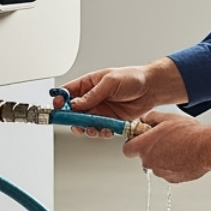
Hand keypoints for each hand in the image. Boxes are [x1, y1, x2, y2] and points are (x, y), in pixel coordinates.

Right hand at [57, 59, 188, 138]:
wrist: (152, 89)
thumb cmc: (132, 78)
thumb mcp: (110, 82)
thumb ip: (92, 95)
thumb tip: (75, 104)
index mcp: (88, 84)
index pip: (67, 93)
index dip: (60, 101)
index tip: (58, 108)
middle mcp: (92, 98)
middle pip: (73, 112)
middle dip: (72, 119)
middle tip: (76, 123)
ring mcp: (101, 110)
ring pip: (85, 123)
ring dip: (86, 128)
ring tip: (92, 128)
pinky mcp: (110, 120)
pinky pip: (100, 129)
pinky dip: (101, 132)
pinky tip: (105, 130)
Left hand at [123, 111, 210, 183]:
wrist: (207, 148)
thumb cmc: (189, 133)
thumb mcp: (167, 118)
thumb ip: (150, 118)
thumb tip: (144, 119)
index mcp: (144, 146)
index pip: (127, 149)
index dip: (133, 143)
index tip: (140, 139)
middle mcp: (149, 162)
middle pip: (144, 157)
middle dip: (151, 149)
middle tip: (165, 140)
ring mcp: (161, 172)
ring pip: (157, 165)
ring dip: (163, 157)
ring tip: (178, 147)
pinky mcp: (173, 179)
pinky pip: (168, 172)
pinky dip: (173, 165)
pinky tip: (184, 156)